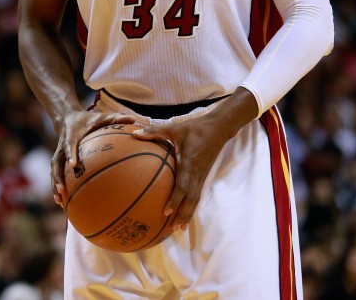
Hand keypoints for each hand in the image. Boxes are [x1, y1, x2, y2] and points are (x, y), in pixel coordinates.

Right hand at [53, 110, 138, 207]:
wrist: (67, 117)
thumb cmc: (88, 119)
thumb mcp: (100, 116)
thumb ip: (116, 118)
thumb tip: (134, 119)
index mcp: (71, 135)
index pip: (69, 145)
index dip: (70, 154)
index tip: (73, 165)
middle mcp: (62, 146)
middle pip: (56, 163)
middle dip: (58, 177)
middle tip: (62, 190)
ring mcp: (58, 154)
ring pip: (54, 171)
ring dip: (55, 185)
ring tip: (59, 200)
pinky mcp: (58, 160)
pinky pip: (56, 174)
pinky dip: (57, 187)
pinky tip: (62, 201)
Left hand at [132, 89, 256, 230]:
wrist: (219, 128)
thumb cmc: (194, 127)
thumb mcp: (174, 128)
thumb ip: (155, 132)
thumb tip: (136, 134)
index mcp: (190, 162)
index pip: (183, 186)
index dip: (175, 200)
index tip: (166, 211)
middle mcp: (197, 172)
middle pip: (191, 199)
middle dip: (182, 214)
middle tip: (173, 228)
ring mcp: (202, 175)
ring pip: (196, 199)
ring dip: (188, 213)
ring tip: (179, 228)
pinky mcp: (204, 175)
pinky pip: (197, 193)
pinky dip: (191, 205)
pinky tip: (185, 213)